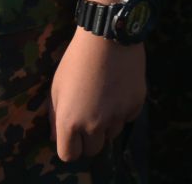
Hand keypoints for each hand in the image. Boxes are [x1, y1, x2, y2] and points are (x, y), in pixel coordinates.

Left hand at [50, 28, 145, 162]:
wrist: (107, 36)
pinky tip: (119, 90)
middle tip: (90, 118)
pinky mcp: (136, 104)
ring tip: (106, 99)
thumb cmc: (76, 60)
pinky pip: (129, 117)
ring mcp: (117, 115)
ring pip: (113, 134)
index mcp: (69, 122)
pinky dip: (124, 109)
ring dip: (108, 123)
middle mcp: (94, 125)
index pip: (70, 155)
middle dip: (90, 138)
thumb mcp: (56, 87)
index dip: (71, 146)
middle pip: (93, 149)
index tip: (73, 136)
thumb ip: (55, 116)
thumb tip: (55, 136)